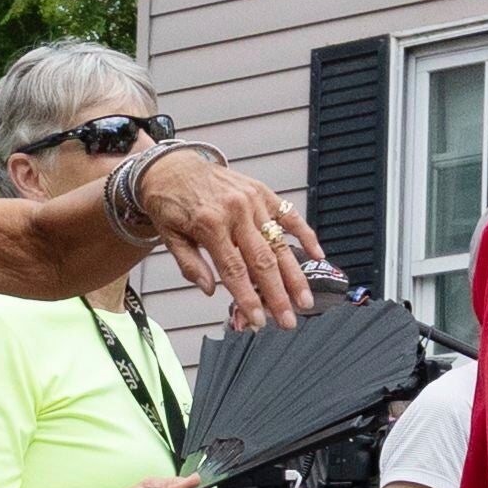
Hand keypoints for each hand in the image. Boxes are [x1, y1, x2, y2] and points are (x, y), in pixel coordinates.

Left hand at [127, 148, 320, 329]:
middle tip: (288, 321)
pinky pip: (289, 215)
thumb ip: (191, 265)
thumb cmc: (170, 204)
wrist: (173, 166)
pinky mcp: (263, 192)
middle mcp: (235, 212)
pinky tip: (317, 255)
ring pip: (279, 243)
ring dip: (295, 274)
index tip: (259, 322)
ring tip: (304, 299)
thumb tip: (211, 291)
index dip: (248, 299)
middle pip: (262, 261)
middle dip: (278, 295)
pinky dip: (305, 234)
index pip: (234, 271)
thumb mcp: (170, 237)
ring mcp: (253, 201)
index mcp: (210, 225)